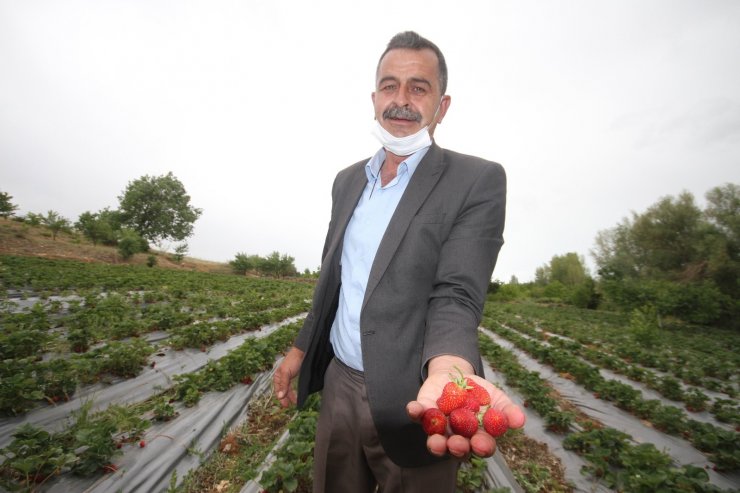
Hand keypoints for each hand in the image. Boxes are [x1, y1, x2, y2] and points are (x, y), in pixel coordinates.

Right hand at [273, 346, 303, 406]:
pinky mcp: (295, 376)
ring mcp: (289, 377)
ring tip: (295, 402)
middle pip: (283, 390)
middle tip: (289, 406)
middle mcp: (282, 377)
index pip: (278, 390)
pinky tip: (297, 395)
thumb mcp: (286, 373)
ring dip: (291, 395)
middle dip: (286, 398)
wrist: (303, 352)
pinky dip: (294, 391)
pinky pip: (293, 386)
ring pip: (288, 389)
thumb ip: (284, 385)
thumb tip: (280, 396)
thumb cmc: (293, 360)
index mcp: (278, 376)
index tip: (285, 405)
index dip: (281, 398)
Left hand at [406, 356, 525, 458]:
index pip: (481, 447)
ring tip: (435, 441)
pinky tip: (414, 408)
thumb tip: (520, 420)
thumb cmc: (480, 394)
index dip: (481, 447)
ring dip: (435, 442)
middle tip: (457, 444)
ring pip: (436, 440)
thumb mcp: (497, 399)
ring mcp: (438, 427)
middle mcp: (456, 437)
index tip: (481, 443)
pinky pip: (418, 415)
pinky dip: (415, 412)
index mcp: (477, 437)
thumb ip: (507, 410)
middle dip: (457, 448)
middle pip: (457, 449)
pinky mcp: (423, 413)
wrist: (457, 376)